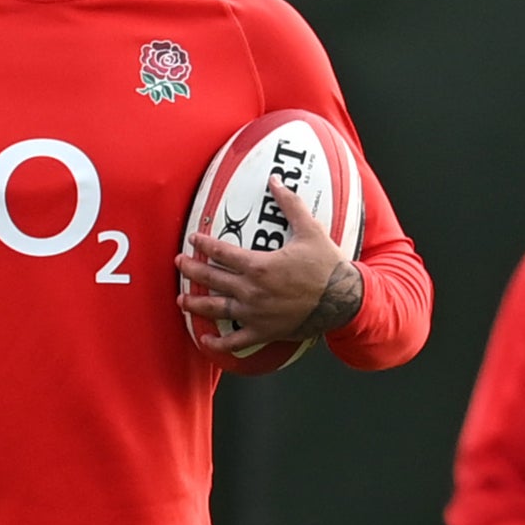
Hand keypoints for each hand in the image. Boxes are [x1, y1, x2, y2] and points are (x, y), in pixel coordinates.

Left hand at [176, 181, 362, 354]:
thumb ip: (289, 204)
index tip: (193, 239)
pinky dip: (217, 343)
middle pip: (211, 279)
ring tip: (181, 300)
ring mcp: (255, 314)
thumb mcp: (310, 230)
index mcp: (259, 265)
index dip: (203, 244)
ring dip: (195, 304)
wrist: (344, 300)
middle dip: (191, 270)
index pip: (221, 252)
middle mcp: (252, 291)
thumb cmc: (327, 265)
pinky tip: (204, 339)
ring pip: (216, 309)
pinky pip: (234, 342)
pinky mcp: (263, 332)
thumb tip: (275, 180)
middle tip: (180, 264)